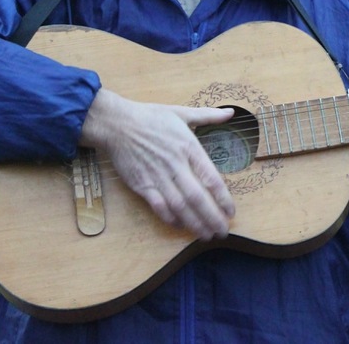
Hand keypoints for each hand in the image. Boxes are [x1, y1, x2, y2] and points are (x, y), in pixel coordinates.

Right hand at [79, 89, 235, 240]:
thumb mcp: (182, 113)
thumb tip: (231, 112)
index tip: (231, 212)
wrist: (117, 124)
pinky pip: (159, 206)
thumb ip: (208, 116)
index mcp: (189, 147)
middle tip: (222, 232)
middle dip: (212, 218)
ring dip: (194, 223)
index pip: (211, 178)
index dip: (223, 198)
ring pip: (179, 206)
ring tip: (205, 235)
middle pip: (197, 197)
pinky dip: (170, 218)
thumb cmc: (150, 117)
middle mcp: (176, 164)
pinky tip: (180, 226)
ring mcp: (158, 176)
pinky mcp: (141, 184)